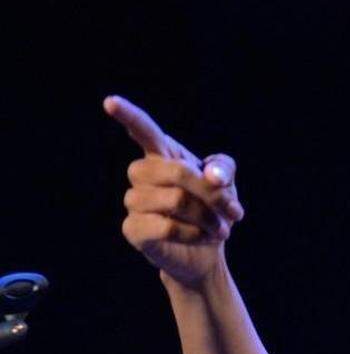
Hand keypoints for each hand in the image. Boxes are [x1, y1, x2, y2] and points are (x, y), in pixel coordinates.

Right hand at [104, 95, 243, 287]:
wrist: (207, 251)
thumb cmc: (213, 211)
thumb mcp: (227, 184)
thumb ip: (223, 168)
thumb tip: (212, 176)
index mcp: (163, 155)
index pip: (143, 130)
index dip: (128, 115)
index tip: (110, 102)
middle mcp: (143, 174)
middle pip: (175, 170)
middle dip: (212, 193)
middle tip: (235, 212)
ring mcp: (134, 202)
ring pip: (175, 200)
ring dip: (208, 217)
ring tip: (219, 229)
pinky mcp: (133, 229)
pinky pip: (166, 227)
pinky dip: (193, 234)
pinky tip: (201, 238)